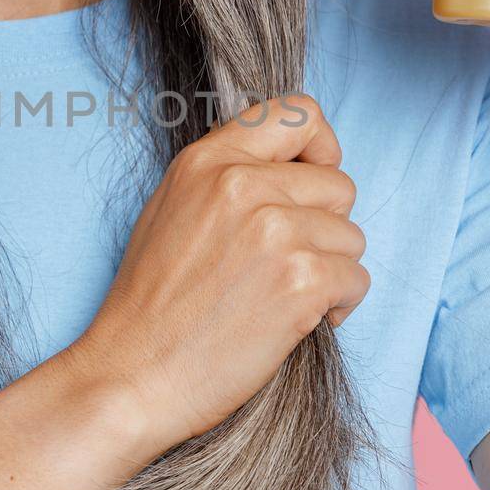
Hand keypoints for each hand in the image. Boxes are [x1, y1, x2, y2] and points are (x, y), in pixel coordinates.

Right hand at [66, 95, 368, 455]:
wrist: (132, 375)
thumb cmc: (150, 304)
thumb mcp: (172, 208)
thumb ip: (227, 175)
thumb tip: (292, 167)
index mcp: (208, 160)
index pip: (298, 113)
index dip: (321, 148)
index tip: (314, 183)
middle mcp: (242, 185)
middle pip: (339, 185)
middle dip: (326, 228)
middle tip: (288, 263)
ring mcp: (274, 231)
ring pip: (352, 237)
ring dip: (331, 271)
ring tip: (284, 297)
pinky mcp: (299, 282)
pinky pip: (357, 280)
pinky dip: (337, 307)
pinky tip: (296, 322)